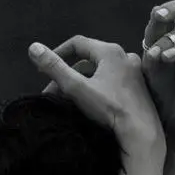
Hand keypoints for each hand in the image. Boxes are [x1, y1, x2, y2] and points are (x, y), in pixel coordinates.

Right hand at [29, 37, 163, 155]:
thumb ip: (54, 67)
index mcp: (110, 51)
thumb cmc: (109, 107)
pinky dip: (97, 86)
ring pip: (101, 70)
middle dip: (68, 72)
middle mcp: (124, 55)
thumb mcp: (76, 87)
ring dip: (82, 81)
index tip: (44, 68)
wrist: (141, 131)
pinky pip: (112, 80)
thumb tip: (33, 48)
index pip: (77, 43)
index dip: (57, 53)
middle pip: (89, 58)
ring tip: (69, 98)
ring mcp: (134, 71)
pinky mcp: (139, 86)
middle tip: (54, 90)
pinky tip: (92, 102)